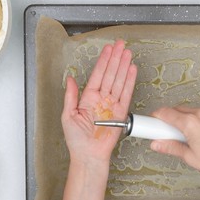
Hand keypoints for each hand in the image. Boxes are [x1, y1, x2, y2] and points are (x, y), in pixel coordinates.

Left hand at [61, 40, 136, 162]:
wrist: (89, 155)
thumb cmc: (77, 140)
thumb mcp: (68, 115)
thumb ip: (70, 96)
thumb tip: (69, 79)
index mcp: (87, 98)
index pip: (97, 74)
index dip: (103, 61)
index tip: (108, 49)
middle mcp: (101, 99)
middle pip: (109, 74)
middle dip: (115, 59)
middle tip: (120, 44)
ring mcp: (112, 105)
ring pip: (118, 81)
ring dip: (123, 66)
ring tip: (127, 53)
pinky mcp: (121, 113)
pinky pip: (126, 94)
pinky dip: (129, 81)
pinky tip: (131, 70)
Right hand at [150, 106, 199, 180]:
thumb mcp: (190, 157)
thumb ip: (171, 148)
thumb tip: (157, 144)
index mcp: (190, 123)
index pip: (165, 113)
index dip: (155, 118)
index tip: (150, 124)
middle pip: (176, 110)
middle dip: (168, 119)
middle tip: (165, 133)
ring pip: (190, 111)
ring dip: (182, 119)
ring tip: (183, 136)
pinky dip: (195, 120)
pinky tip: (198, 134)